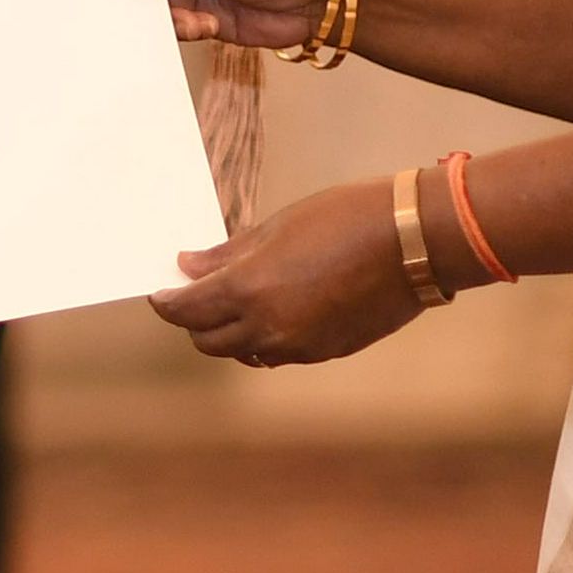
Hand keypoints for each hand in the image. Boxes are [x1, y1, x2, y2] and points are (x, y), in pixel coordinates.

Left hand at [149, 178, 421, 366]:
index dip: (168, 303)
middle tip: (195, 294)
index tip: (161, 291)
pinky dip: (265, 338)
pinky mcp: (325, 353)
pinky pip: (279, 354)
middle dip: (194, 320)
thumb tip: (189, 267)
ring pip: (244, 353)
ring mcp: (299, 347)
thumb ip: (228, 254)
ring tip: (235, 301)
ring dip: (229, 334)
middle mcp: (269, 328)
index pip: (188, 311)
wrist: (412, 242)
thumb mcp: (278, 226)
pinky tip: (275, 309)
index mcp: (250, 290)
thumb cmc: (344, 218)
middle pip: (209, 341)